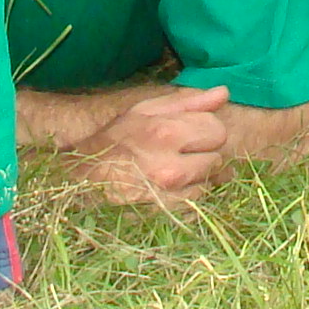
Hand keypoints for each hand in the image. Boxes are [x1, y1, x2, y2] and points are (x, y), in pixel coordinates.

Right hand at [81, 85, 234, 202]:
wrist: (84, 180)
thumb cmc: (115, 140)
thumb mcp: (145, 110)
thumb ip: (187, 102)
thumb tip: (223, 93)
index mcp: (166, 133)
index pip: (217, 130)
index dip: (207, 128)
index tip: (192, 130)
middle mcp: (171, 167)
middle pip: (218, 157)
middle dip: (205, 152)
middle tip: (183, 150)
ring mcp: (169, 196)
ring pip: (210, 182)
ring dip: (199, 175)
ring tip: (176, 167)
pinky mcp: (167, 214)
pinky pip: (196, 202)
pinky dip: (189, 193)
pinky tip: (172, 185)